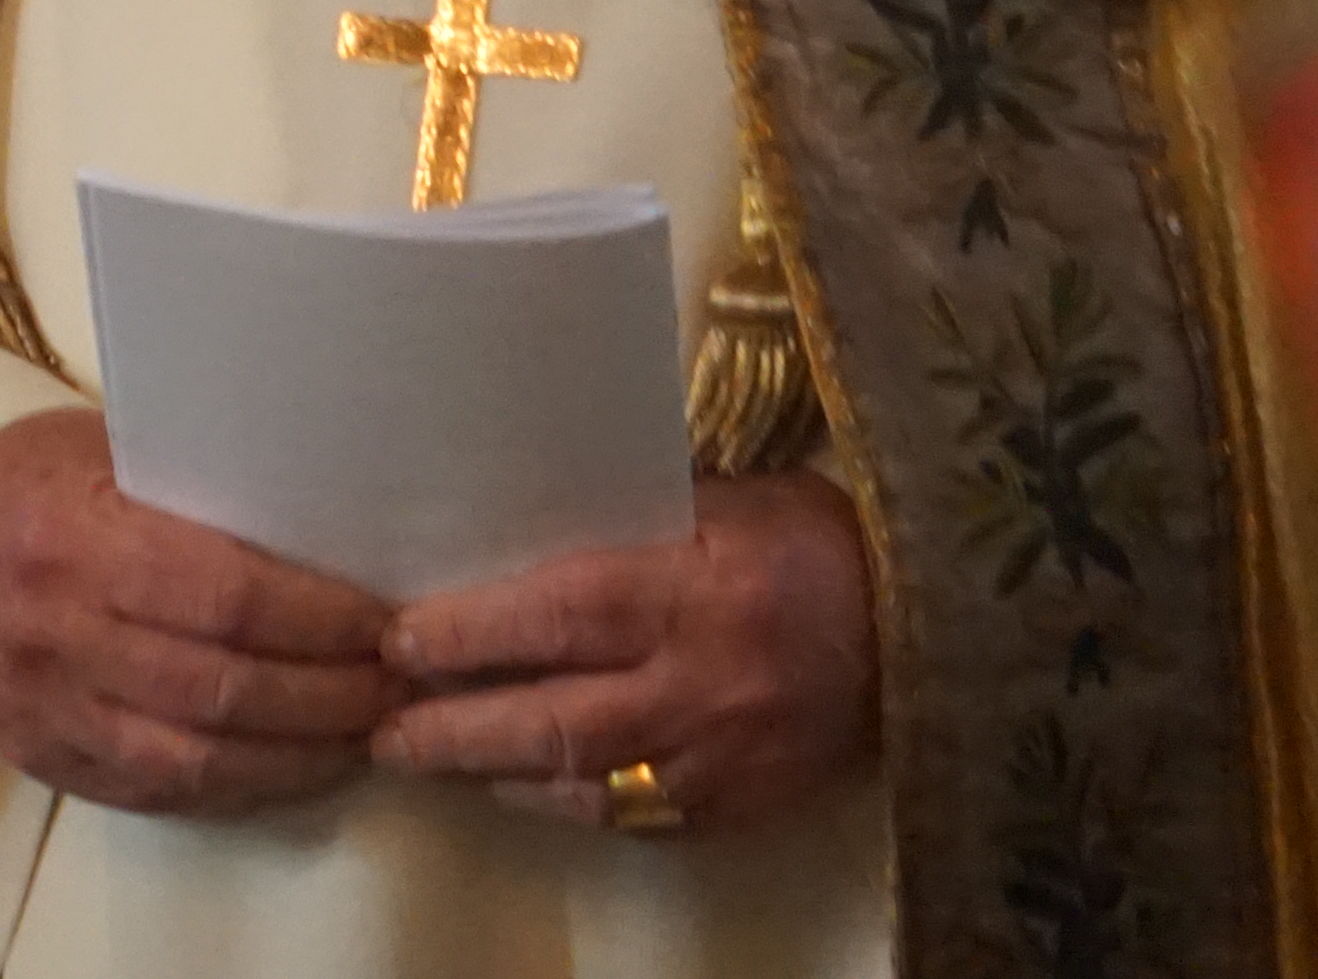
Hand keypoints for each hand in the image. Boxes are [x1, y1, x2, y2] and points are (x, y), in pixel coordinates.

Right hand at [0, 410, 398, 813]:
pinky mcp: (45, 759)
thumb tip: (336, 530)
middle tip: (399, 684)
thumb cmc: (35, 478)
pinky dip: (243, 785)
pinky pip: (162, 791)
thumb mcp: (107, 452)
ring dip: (301, 754)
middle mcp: (52, 630)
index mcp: (69, 536)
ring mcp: (45, 707)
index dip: (319, 620)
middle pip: (223, 688)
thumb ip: (201, 495)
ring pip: (199, 758)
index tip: (385, 620)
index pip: (224, 596)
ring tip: (367, 732)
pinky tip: (296, 764)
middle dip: (331, 696)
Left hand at [365, 472, 876, 834]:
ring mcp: (720, 757)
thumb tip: (521, 524)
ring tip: (429, 759)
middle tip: (384, 729)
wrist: (933, 631)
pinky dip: (570, 805)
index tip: (397, 640)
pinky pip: (636, 819)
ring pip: (585, 784)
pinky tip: (524, 788)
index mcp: (691, 588)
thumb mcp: (724, 499)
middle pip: (555, 719)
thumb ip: (628, 516)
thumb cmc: (817, 541)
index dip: (469, 634)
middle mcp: (700, 682)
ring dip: (498, 774)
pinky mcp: (740, 807)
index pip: (558, 615)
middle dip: (456, 730)